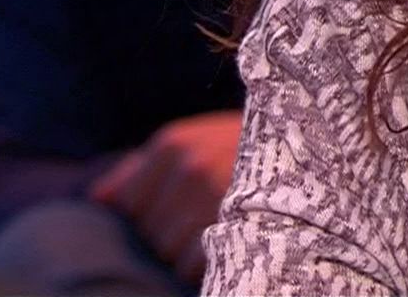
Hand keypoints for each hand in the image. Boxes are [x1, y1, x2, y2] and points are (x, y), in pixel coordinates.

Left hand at [89, 109, 242, 283]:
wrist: (311, 141)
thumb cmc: (241, 144)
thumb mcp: (190, 141)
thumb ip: (138, 169)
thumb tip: (96, 200)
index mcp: (176, 145)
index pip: (129, 205)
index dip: (148, 214)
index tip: (176, 207)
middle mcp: (192, 169)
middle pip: (150, 233)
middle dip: (169, 232)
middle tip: (203, 215)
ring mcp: (216, 199)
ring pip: (171, 254)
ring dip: (189, 251)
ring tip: (217, 227)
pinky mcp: (239, 227)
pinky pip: (199, 265)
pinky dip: (209, 262)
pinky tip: (229, 240)